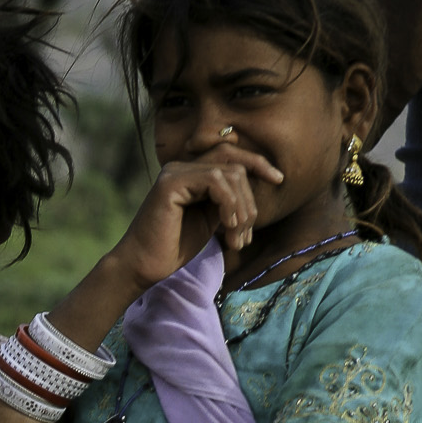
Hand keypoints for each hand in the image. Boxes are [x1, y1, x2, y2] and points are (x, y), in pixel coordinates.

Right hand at [112, 150, 284, 293]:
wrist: (142, 267)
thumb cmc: (172, 249)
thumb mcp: (208, 221)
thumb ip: (225, 201)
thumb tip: (253, 187)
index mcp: (191, 173)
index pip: (231, 155)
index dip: (258, 163)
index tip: (278, 180)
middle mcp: (182, 166)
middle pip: (235, 164)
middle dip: (250, 200)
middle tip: (245, 235)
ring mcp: (175, 171)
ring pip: (228, 173)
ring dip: (241, 209)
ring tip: (236, 238)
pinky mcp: (171, 183)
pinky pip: (215, 181)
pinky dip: (229, 204)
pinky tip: (227, 227)